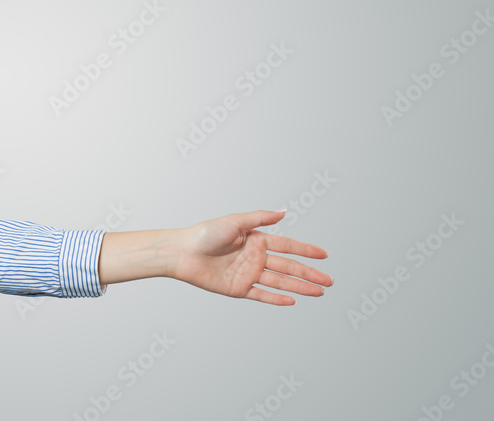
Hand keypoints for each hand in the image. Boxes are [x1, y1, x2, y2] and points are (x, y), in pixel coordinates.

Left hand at [172, 210, 332, 304]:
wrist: (182, 253)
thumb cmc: (205, 234)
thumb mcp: (235, 222)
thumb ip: (260, 218)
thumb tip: (284, 212)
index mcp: (255, 240)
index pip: (287, 246)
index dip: (306, 251)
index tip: (324, 255)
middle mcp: (254, 258)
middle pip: (288, 267)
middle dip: (309, 273)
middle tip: (329, 281)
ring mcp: (248, 274)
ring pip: (280, 282)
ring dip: (300, 287)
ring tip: (319, 292)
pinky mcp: (238, 289)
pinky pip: (262, 295)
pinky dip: (276, 299)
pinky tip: (293, 300)